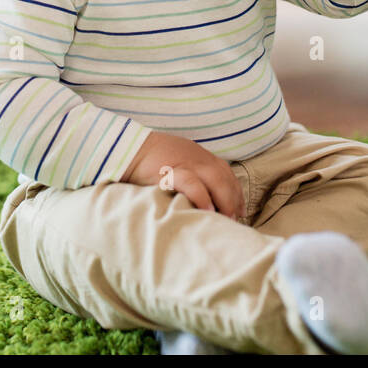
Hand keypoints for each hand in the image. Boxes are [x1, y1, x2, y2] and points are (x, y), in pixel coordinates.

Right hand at [120, 131, 245, 221]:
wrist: (127, 148)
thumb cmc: (148, 159)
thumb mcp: (177, 161)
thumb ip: (191, 174)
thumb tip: (202, 198)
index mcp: (199, 156)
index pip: (226, 173)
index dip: (235, 192)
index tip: (240, 210)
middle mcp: (197, 158)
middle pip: (225, 177)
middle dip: (233, 200)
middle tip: (235, 220)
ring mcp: (186, 163)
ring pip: (215, 179)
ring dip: (224, 200)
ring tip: (226, 219)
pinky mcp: (172, 171)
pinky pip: (192, 183)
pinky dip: (202, 196)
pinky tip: (208, 210)